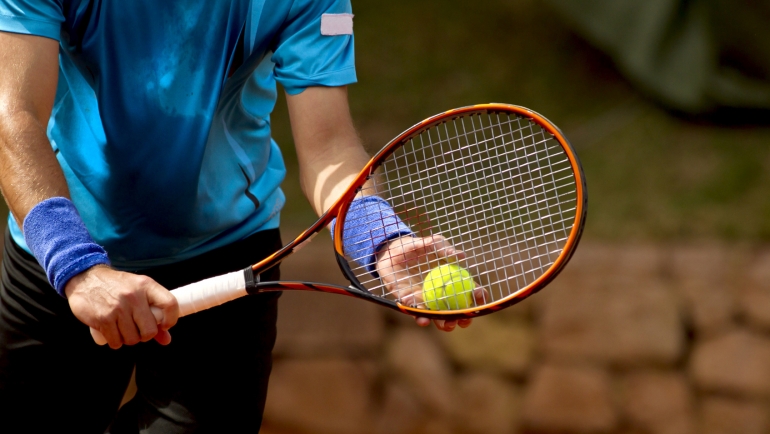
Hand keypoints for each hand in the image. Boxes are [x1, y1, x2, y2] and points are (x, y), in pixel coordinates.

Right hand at [64, 265, 178, 348]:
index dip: (170, 320)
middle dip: (144, 335)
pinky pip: (116, 342)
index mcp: (146, 285)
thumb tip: (166, 340)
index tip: (163, 325)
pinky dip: (115, 341)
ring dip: (128, 339)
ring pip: (133, 339)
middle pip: (150, 331)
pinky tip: (112, 332)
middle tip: (138, 330)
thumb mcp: (138, 291)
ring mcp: (118, 308)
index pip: (170, 304)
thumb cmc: (117, 287)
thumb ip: (153, 313)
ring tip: (123, 329)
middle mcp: (133, 296)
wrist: (86, 278)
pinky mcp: (103, 319)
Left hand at [375, 235, 484, 331]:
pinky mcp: (410, 303)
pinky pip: (416, 312)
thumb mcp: (432, 243)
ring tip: (446, 326)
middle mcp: (442, 294)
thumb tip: (461, 256)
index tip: (479, 296)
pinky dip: (419, 316)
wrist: (391, 251)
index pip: (470, 291)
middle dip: (463, 319)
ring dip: (443, 324)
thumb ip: (444, 248)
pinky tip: (422, 318)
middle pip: (457, 310)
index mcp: (452, 280)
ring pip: (438, 317)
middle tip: (464, 321)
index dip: (478, 295)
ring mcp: (426, 300)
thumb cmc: (416, 246)